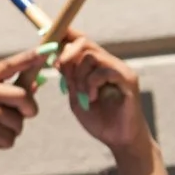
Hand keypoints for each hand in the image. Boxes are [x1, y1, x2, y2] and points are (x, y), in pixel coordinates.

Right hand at [0, 48, 44, 174]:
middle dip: (28, 111)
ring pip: (19, 121)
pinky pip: (10, 137)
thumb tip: (37, 82)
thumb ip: (9, 93)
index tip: (46, 50)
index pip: (8, 66)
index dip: (28, 58)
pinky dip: (3, 144)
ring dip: (12, 131)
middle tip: (19, 119)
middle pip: (24, 96)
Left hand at [55, 33, 151, 155]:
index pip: (80, 40)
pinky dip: (91, 84)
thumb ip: (68, 78)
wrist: (119, 140)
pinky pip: (104, 71)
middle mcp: (110, 63)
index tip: (46, 37)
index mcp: (96, 65)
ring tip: (82, 94)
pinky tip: (92, 98)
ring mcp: (120, 70)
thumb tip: (55, 58)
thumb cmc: (99, 119)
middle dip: (66, 57)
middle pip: (84, 42)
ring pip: (91, 56)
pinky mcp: (129, 80)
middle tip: (63, 75)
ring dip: (78, 75)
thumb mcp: (76, 96)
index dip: (64, 34)